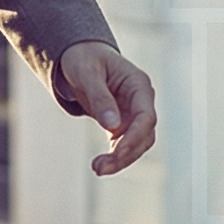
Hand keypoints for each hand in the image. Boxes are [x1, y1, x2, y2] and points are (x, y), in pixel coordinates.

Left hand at [59, 41, 155, 176]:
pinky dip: (115, 156)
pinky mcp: (124, 122)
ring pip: (136, 144)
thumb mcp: (86, 72)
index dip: (134, 137)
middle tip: (99, 168)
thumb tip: (112, 125)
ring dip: (120, 159)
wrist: (78, 55)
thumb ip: (100, 97)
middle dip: (125, 154)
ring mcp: (134, 113)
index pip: (146, 117)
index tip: (116, 153)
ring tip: (97, 169)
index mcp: (138, 84)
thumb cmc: (83, 58)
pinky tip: (100, 164)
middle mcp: (141, 100)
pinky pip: (124, 144)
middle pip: (144, 135)